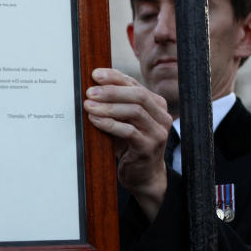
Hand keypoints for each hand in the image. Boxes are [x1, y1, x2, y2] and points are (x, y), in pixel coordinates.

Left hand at [83, 68, 172, 220]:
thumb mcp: (125, 121)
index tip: (95, 74)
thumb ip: (116, 104)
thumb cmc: (130, 145)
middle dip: (111, 91)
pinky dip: (110, 124)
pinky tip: (95, 120)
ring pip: (134, 111)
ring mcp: (157, 132)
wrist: (143, 176)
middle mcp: (161, 116)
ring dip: (108, 107)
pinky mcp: (148, 147)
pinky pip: (129, 131)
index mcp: (157, 105)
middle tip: (90, 91)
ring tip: (88, 106)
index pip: (135, 84)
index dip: (115, 77)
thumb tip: (92, 86)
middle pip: (137, 95)